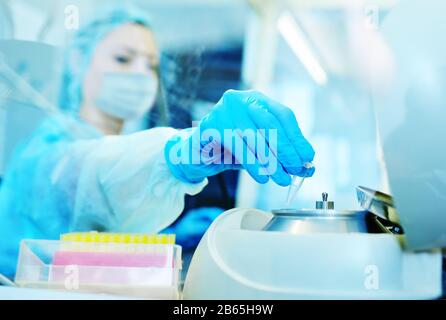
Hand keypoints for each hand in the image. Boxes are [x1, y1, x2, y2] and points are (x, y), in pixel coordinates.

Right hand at [164, 90, 314, 185]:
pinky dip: (253, 164)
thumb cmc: (232, 147)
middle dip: (286, 150)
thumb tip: (308, 167)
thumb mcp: (259, 146)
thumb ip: (281, 152)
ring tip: (282, 179)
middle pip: (270, 125)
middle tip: (297, 170)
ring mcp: (223, 111)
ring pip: (254, 138)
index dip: (297, 138)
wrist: (198, 150)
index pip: (283, 115)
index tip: (308, 157)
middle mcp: (240, 100)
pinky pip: (237, 148)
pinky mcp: (211, 126)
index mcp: (256, 99)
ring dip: (271, 162)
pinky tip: (262, 176)